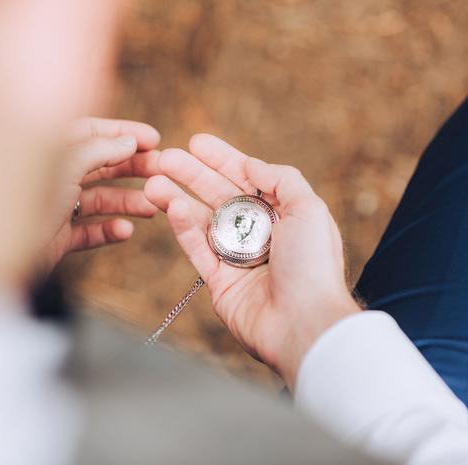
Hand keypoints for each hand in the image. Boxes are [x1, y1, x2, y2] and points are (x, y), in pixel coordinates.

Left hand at [41, 118, 160, 271]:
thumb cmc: (18, 199)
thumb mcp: (64, 164)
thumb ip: (99, 150)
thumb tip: (129, 142)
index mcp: (49, 148)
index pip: (93, 132)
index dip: (124, 134)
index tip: (156, 140)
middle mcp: (52, 174)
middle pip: (101, 164)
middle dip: (133, 168)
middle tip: (163, 172)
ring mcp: (55, 206)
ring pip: (99, 199)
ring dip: (128, 202)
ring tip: (153, 207)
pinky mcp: (56, 237)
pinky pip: (89, 231)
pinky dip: (108, 230)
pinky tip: (125, 231)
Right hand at [144, 134, 360, 387]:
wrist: (305, 325)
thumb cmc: (313, 267)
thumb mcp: (310, 210)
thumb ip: (282, 179)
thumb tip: (252, 163)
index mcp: (283, 215)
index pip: (247, 179)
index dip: (222, 159)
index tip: (196, 142)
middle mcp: (259, 234)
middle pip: (219, 196)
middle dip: (192, 175)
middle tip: (163, 157)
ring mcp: (237, 258)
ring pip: (202, 221)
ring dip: (178, 199)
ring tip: (154, 181)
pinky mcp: (219, 282)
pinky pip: (197, 250)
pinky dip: (183, 228)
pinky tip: (170, 206)